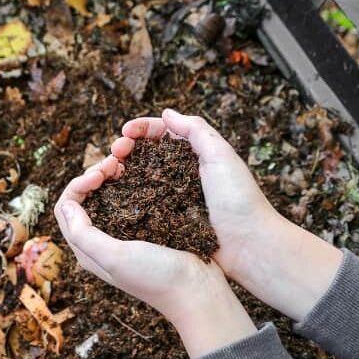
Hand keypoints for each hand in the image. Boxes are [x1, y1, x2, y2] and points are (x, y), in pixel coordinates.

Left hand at [54, 156, 255, 357]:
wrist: (198, 290)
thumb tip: (67, 205)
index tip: (100, 174)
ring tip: (124, 164)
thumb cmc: (156, 277)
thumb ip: (84, 234)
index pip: (66, 208)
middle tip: (114, 163)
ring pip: (105, 196)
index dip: (78, 184)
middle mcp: (101, 242)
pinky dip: (128, 182)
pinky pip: (128, 199)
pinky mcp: (144, 228)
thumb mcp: (115, 257)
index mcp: (87, 250)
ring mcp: (123, 234)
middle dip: (93, 175)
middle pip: (83, 199)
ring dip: (109, 176)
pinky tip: (140, 173)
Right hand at [112, 109, 342, 320]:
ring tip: (109, 170)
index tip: (125, 132)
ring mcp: (171, 197)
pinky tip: (115, 193)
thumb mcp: (221, 155)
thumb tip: (166, 113)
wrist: (248, 246)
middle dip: (126, 147)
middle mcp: (181, 173)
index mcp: (195, 154)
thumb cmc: (239, 199)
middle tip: (114, 152)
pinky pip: (142, 203)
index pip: (162, 133)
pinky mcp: (166, 219)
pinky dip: (126, 195)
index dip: (141, 129)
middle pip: (145, 153)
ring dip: (122, 169)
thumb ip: (196, 130)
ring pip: (139, 177)